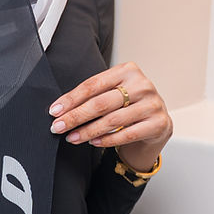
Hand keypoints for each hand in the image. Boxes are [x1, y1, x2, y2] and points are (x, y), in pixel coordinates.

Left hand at [48, 62, 172, 172]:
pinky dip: (107, 140)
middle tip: (58, 127)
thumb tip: (61, 110)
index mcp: (127, 71)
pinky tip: (93, 142)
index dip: (71, 99)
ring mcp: (152, 104)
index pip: (92, 85)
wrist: (156, 122)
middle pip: (100, 103)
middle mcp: (142, 85)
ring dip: (87, 131)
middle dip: (75, 117)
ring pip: (112, 121)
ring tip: (72, 137)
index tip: (54, 111)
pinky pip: (127, 134)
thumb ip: (92, 96)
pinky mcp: (158, 123)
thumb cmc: (128, 105)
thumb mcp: (112, 92)